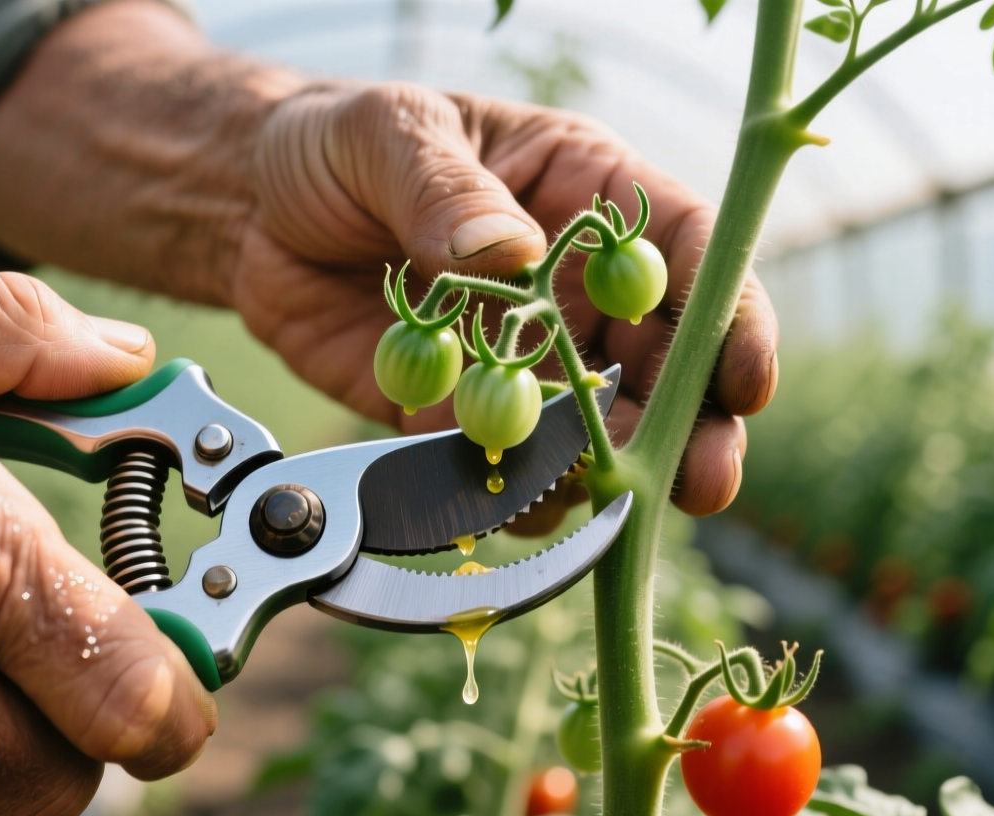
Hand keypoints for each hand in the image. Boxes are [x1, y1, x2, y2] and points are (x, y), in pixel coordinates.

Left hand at [240, 85, 777, 520]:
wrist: (248, 211)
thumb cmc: (334, 144)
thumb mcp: (386, 134)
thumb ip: (443, 189)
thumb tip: (508, 253)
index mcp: (583, 194)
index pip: (687, 251)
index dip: (730, 316)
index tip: (745, 378)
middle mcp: (570, 287)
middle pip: (663, 364)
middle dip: (688, 427)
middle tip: (698, 481)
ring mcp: (521, 360)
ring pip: (592, 431)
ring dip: (603, 473)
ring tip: (594, 499)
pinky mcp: (458, 415)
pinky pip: (500, 467)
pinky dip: (508, 493)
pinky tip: (505, 503)